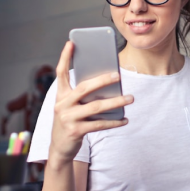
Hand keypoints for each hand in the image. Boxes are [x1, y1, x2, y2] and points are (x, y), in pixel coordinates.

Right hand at [49, 41, 132, 166]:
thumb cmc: (70, 121)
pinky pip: (99, 124)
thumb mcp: (71, 106)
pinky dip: (114, 122)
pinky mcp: (75, 131)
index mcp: (60, 95)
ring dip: (115, 102)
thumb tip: (107, 84)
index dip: (64, 57)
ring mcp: (68, 118)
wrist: (59, 148)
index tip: (71, 43)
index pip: (61, 72)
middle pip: (84, 88)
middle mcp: (62, 104)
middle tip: (118, 75)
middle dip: (102, 80)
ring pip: (96, 107)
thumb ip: (82, 95)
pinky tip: (125, 119)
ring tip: (130, 98)